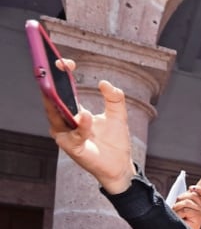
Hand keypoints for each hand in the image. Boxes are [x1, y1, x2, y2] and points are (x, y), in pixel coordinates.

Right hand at [44, 59, 133, 192]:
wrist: (120, 166)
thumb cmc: (115, 142)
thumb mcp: (118, 115)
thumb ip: (114, 98)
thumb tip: (105, 83)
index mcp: (73, 112)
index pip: (61, 91)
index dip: (61, 75)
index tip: (67, 63)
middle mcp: (64, 122)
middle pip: (52, 99)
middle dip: (54, 83)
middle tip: (60, 68)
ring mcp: (65, 135)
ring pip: (58, 116)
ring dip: (65, 105)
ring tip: (73, 92)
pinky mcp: (71, 148)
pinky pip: (73, 134)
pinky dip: (80, 124)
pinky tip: (86, 116)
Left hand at [172, 186, 200, 228]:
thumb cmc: (177, 222)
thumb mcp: (179, 207)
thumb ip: (183, 199)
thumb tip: (186, 191)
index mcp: (197, 205)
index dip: (199, 188)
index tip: (191, 188)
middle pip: (191, 194)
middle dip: (180, 199)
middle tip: (177, 208)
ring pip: (186, 201)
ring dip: (177, 208)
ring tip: (178, 215)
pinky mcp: (199, 217)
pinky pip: (185, 210)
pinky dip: (179, 214)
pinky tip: (181, 219)